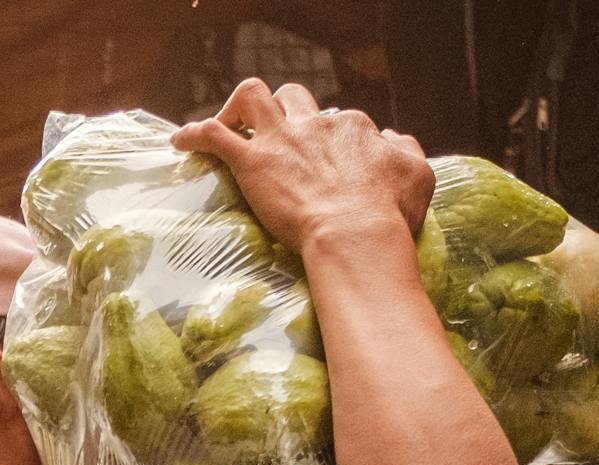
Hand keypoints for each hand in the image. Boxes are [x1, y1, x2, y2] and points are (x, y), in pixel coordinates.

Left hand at [173, 80, 432, 258]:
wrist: (355, 235)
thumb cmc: (389, 214)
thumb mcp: (417, 176)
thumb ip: (405, 151)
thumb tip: (392, 137)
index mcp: (353, 128)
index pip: (335, 121)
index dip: (325, 140)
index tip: (319, 164)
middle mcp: (317, 124)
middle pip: (294, 97)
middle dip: (282, 112)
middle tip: (274, 140)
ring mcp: (283, 141)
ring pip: (253, 95)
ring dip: (236, 109)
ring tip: (228, 127)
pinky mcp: (254, 162)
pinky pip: (213, 134)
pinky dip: (194, 134)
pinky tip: (180, 141)